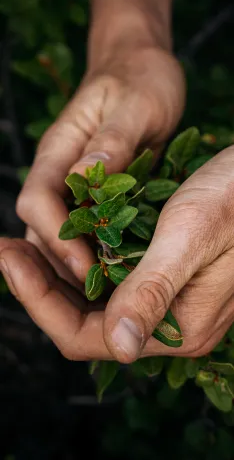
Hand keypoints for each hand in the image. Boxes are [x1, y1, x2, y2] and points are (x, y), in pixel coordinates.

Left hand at [1, 147, 233, 361]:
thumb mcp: (191, 238)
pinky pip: (112, 283)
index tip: (9, 258)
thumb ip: (154, 292)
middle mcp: (169, 323)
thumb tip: (117, 346)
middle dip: (39, 287)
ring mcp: (168, 302)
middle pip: (84, 322)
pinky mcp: (167, 280)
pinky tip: (65, 241)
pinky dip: (82, 265)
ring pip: (95, 302)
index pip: (84, 335)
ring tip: (24, 243)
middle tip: (7, 248)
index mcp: (176, 327)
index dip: (38, 302)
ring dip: (57, 276)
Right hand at [16, 45, 184, 286]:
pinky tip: (116, 272)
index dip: (55, 236)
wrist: (142, 71)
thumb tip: (82, 179)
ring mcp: (74, 186)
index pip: (36, 201)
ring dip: (76, 266)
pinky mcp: (94, 194)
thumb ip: (110, 142)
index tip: (87, 263)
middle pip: (40, 228)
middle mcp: (58, 173)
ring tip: (107, 292)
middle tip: (99, 292)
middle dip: (62, 262)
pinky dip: (95, 254)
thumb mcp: (135, 106)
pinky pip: (85, 231)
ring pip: (59, 235)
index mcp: (58, 150)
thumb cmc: (140, 82)